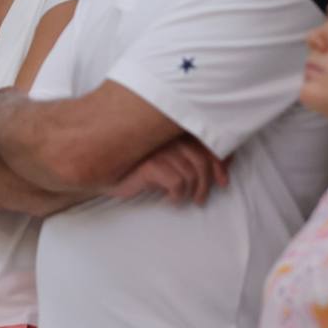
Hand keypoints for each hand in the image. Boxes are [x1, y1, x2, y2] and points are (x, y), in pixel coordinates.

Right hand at [108, 136, 229, 204]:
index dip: (221, 162)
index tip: (223, 181)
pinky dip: (177, 196)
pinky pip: (177, 183)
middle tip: (200, 199)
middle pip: (202, 160)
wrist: (102, 171)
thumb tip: (225, 162)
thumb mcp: (168, 156)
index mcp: (173, 128)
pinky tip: (169, 199)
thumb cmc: (137, 164)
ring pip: (191, 174)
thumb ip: (191, 153)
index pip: (207, 141)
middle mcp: (167, 134)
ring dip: (191, 192)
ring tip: (183, 199)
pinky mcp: (150, 163)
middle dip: (205, 184)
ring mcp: (158, 147)